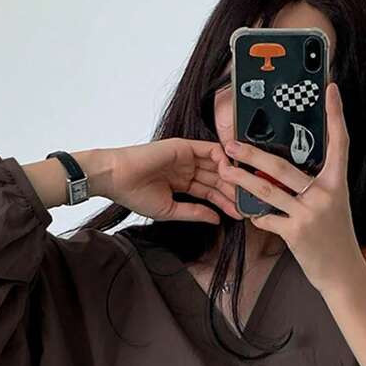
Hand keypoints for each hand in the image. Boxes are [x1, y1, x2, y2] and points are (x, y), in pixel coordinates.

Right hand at [97, 138, 241, 223]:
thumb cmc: (135, 194)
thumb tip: (217, 219)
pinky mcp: (184, 146)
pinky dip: (222, 158)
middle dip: (233, 191)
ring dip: (231, 177)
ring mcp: (186, 157)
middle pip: (217, 179)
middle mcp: (187, 168)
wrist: (117, 178)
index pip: (210, 192)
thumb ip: (195, 213)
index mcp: (182, 183)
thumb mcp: (170, 210)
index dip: (225, 203)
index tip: (240, 214)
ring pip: (216, 165)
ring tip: (244, 190)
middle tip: (248, 203)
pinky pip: (209, 149)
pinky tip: (232, 172)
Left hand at [213, 82, 363, 290]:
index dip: (336, 115)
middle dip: (252, 155)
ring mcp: (309, 213)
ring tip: (224, 171)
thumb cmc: (335, 238)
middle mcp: (324, 194)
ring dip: (241, 181)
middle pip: (282, 166)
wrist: (343, 273)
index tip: (331, 89)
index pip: (339, 142)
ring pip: (267, 190)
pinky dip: (257, 216)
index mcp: (336, 183)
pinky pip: (267, 219)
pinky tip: (249, 214)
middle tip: (231, 144)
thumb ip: (314, 187)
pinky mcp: (296, 232)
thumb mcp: (332, 206)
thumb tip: (284, 171)